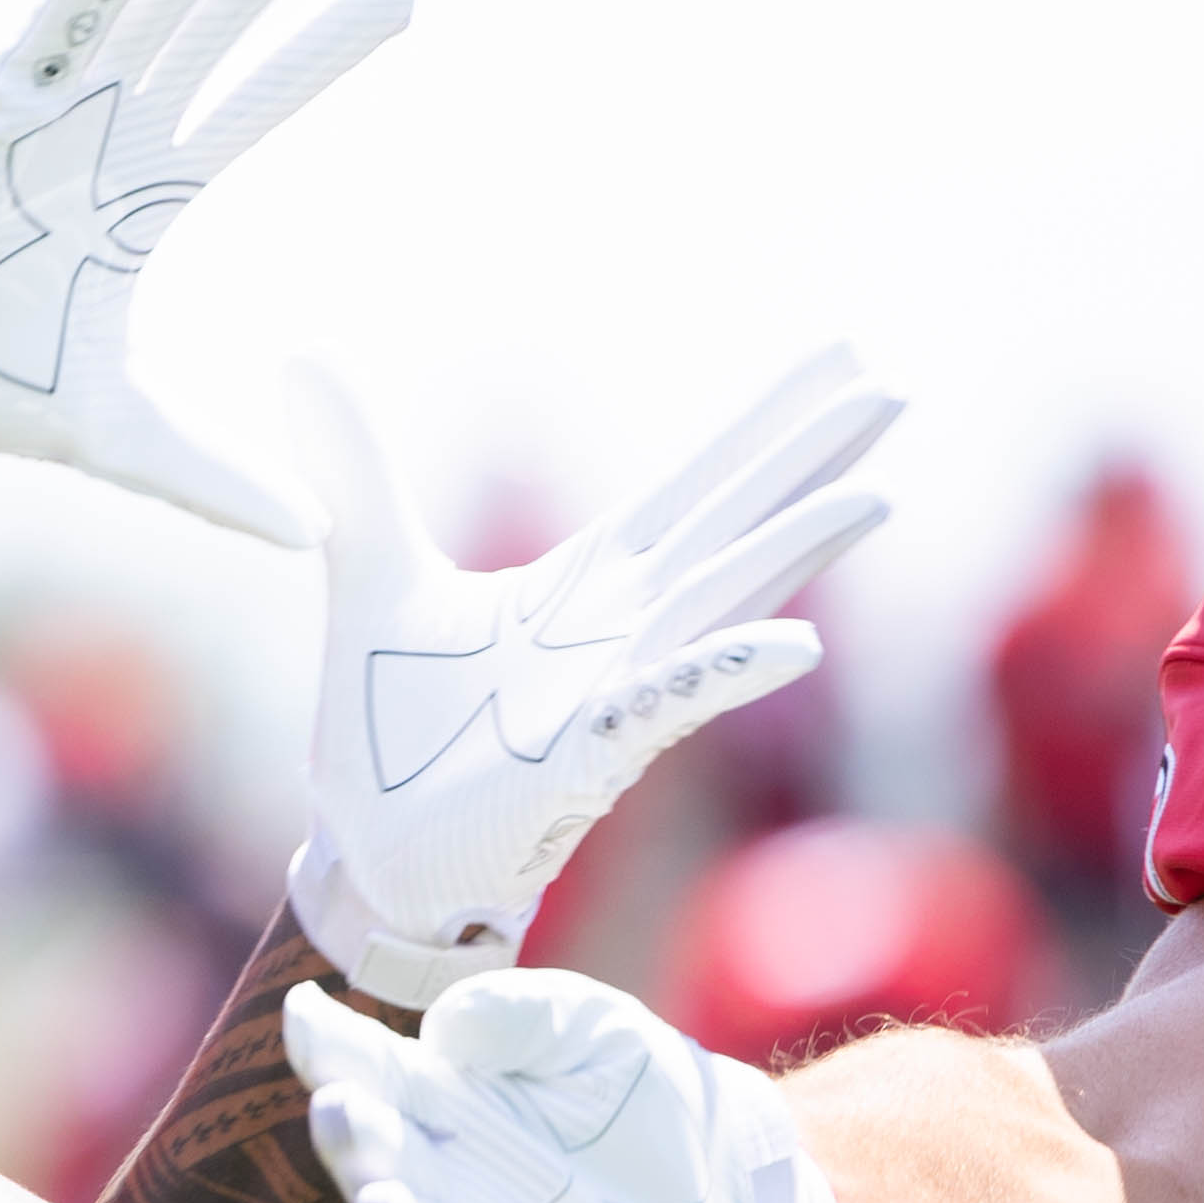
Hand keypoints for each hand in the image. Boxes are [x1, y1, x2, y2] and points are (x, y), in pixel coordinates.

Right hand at [280, 972, 845, 1202]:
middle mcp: (444, 1191)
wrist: (735, 1180)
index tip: (303, 1017)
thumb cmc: (635, 1090)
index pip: (366, 1077)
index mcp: (436, 1107)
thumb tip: (445, 1032)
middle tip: (341, 1110)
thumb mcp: (587, 1025)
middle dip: (354, 1147)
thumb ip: (518, 1016)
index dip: (330, 1052)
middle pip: (380, 1171)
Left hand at [286, 353, 893, 1007]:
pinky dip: (722, 673)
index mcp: (584, 584)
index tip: (842, 353)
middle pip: (732, 524)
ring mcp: (612, 694)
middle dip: (808, 457)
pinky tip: (793, 643)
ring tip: (875, 494)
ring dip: (792, 551)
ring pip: (720, 607)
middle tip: (897, 388)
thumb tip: (306, 359)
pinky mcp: (583, 759)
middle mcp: (620, 631)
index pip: (693, 483)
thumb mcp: (366, 570)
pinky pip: (664, 709)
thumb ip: (354, 470)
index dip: (762, 418)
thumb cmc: (395, 727)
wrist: (368, 849)